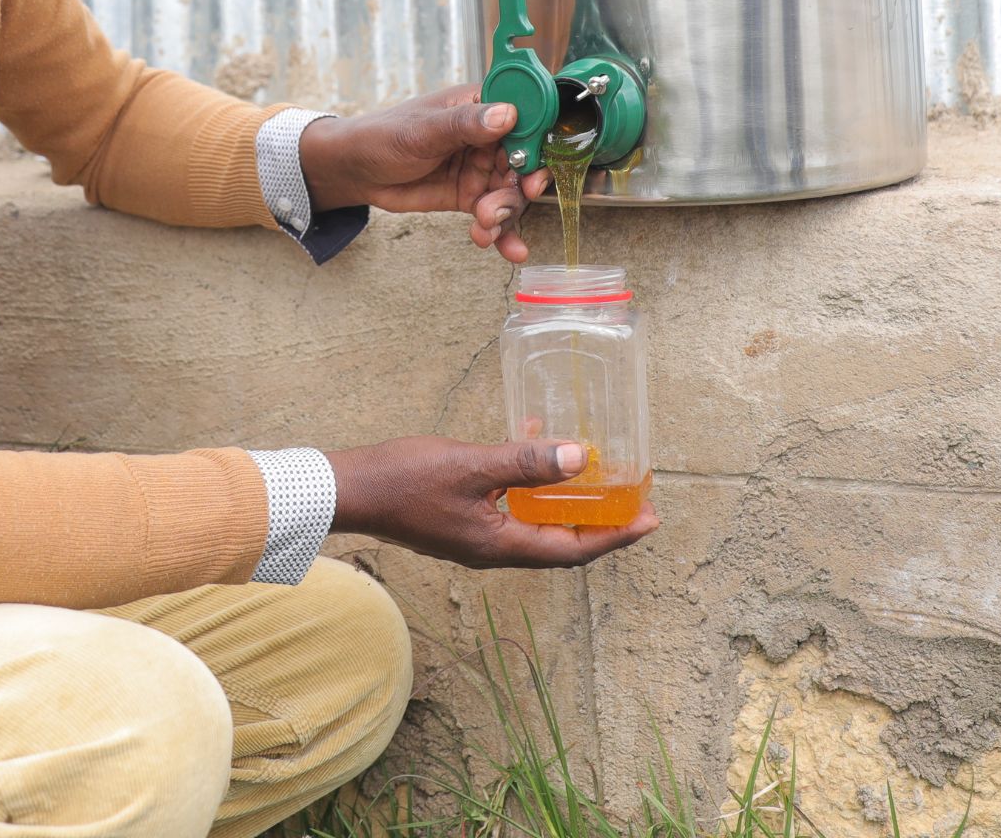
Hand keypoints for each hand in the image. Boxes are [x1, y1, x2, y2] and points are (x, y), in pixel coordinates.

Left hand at [297, 86, 554, 261]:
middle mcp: (489, 137)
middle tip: (501, 205)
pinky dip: (504, 233)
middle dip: (518, 188)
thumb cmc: (384, 136)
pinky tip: (510, 250)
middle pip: (525, 162)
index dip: (538, 142)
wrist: (357, 172)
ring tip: (484, 225)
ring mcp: (481, 169)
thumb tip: (506, 114)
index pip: (525, 118)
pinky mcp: (472, 197)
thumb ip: (464, 124)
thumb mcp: (423, 129)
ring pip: (512, 193)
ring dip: (505, 214)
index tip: (534, 168)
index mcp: (481, 106)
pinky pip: (497, 216)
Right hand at [325, 436, 658, 569]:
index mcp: (500, 546)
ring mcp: (477, 537)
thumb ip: (526, 462)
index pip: (574, 549)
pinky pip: (513, 509)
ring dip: (570, 505)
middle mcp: (494, 550)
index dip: (616, 535)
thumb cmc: (404, 480)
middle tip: (636, 502)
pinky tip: (537, 452)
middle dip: (602, 523)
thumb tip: (582, 458)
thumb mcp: (471, 464)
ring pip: (538, 526)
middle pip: (562, 543)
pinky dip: (534, 488)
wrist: (350, 490)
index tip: (650, 518)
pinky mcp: (462, 520)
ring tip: (599, 479)